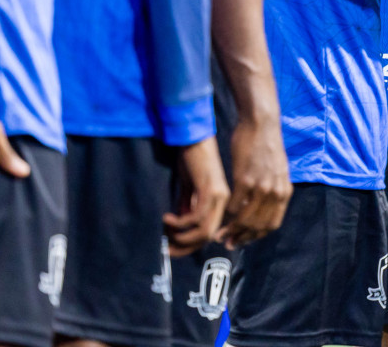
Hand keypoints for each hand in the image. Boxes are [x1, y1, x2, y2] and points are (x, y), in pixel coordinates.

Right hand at [164, 137, 229, 255]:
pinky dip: (180, 222)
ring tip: (165, 230)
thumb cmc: (191, 159)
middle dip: (185, 247)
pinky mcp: (210, 189)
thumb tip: (180, 225)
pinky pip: (196, 216)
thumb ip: (187, 204)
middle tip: (165, 249)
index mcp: (220, 202)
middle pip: (207, 236)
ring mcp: (218, 196)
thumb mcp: (189, 187)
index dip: (190, 246)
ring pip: (204, 230)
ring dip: (181, 236)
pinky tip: (166, 218)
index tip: (171, 249)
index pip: (208, 234)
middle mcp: (223, 201)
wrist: (194, 137)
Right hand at [218, 118, 291, 248]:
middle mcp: (275, 191)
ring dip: (231, 230)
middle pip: (257, 226)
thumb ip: (273, 188)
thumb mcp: (278, 170)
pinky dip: (227, 214)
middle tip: (227, 242)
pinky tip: (220, 215)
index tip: (243, 240)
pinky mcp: (245, 179)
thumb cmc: (266, 145)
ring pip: (245, 219)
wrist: (261, 123)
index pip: (272, 224)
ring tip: (220, 233)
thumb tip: (264, 206)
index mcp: (284, 191)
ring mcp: (260, 186)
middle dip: (241, 237)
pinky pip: (235, 205)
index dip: (256, 236)